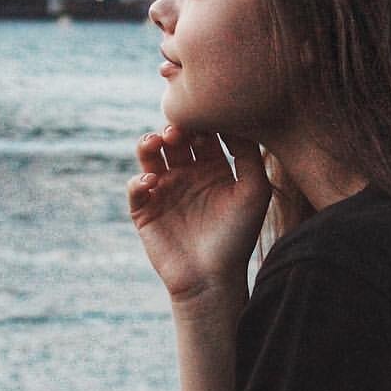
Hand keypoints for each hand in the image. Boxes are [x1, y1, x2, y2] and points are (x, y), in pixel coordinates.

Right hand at [128, 126, 271, 303]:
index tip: (203, 110)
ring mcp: (164, 190)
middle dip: (174, 128)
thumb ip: (249, 154)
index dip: (201, 119)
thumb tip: (235, 120)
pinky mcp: (144, 210)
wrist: (213, 280)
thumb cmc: (238, 236)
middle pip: (174, 138)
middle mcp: (187, 174)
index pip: (203, 132)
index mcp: (213, 167)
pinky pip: (135, 186)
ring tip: (158, 142)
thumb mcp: (254, 191)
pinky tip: (153, 180)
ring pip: (149, 155)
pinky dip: (139, 179)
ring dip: (149, 143)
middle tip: (179, 129)